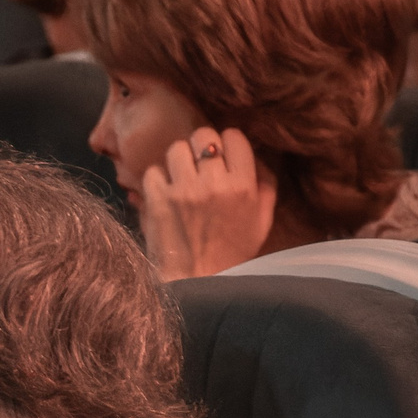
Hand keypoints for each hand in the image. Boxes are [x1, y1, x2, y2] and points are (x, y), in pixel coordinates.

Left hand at [138, 126, 275, 280]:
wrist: (197, 282)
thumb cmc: (231, 253)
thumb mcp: (261, 221)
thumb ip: (264, 185)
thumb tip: (257, 154)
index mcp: (243, 186)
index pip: (233, 137)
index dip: (226, 142)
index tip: (222, 154)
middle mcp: (214, 184)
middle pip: (203, 136)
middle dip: (200, 146)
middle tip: (198, 162)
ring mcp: (184, 191)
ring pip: (176, 148)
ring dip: (177, 160)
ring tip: (179, 176)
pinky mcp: (158, 201)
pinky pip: (153, 171)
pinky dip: (156, 179)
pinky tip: (163, 192)